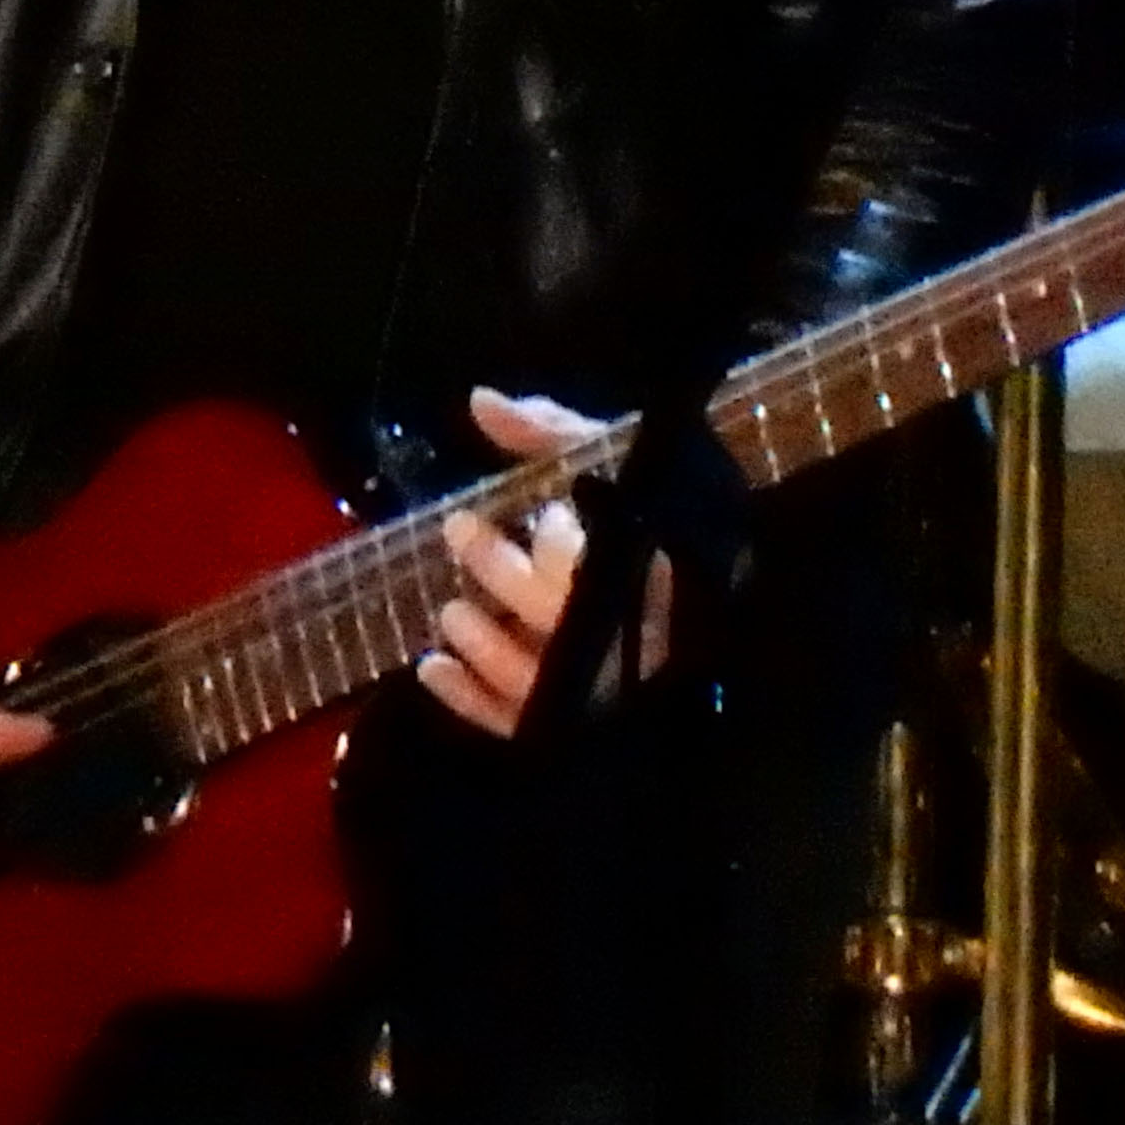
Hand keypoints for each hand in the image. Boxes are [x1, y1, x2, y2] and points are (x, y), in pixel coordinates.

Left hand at [411, 385, 675, 739]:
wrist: (695, 592)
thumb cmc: (638, 514)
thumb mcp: (605, 460)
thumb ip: (548, 432)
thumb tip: (480, 402)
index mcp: (651, 568)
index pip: (610, 566)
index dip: (568, 544)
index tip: (551, 514)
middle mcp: (632, 635)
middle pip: (564, 617)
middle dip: (503, 571)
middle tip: (458, 529)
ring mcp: (604, 686)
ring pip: (541, 682)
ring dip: (484, 645)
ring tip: (451, 610)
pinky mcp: (573, 720)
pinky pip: (518, 723)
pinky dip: (469, 699)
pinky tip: (429, 667)